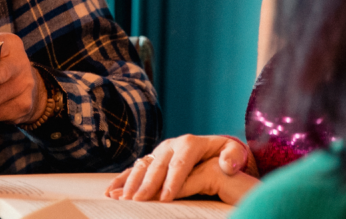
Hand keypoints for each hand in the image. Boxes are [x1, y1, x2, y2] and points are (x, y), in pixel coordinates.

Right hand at [105, 134, 249, 201]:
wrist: (211, 146)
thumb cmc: (224, 154)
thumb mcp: (234, 151)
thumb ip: (233, 156)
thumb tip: (226, 165)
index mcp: (189, 143)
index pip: (179, 165)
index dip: (172, 181)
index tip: (166, 197)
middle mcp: (170, 145)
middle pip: (157, 167)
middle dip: (146, 185)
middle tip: (138, 201)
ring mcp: (158, 151)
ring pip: (142, 168)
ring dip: (131, 183)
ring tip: (122, 199)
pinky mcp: (151, 158)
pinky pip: (134, 169)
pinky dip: (121, 180)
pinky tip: (111, 192)